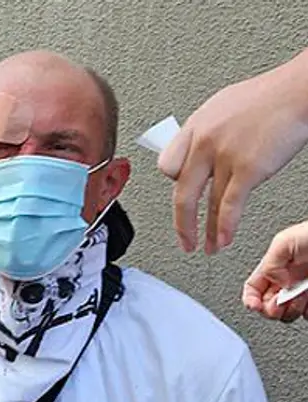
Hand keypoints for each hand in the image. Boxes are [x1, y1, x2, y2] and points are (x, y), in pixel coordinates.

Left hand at [159, 49, 307, 253]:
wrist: (297, 91)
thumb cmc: (268, 97)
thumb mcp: (223, 108)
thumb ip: (208, 133)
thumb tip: (201, 151)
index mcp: (196, 127)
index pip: (168, 164)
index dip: (175, 183)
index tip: (181, 199)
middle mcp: (204, 141)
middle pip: (181, 191)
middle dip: (181, 223)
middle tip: (184, 240)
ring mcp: (224, 156)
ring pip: (206, 203)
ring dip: (206, 231)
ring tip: (206, 248)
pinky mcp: (248, 168)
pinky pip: (230, 205)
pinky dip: (225, 227)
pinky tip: (223, 239)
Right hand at [242, 220, 307, 321]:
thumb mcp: (285, 241)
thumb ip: (269, 264)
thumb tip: (272, 282)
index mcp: (276, 267)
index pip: (253, 288)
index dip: (250, 299)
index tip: (255, 306)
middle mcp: (289, 280)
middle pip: (268, 305)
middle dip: (270, 308)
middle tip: (280, 302)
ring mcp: (304, 290)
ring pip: (288, 313)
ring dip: (291, 311)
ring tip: (300, 298)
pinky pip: (307, 314)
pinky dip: (306, 313)